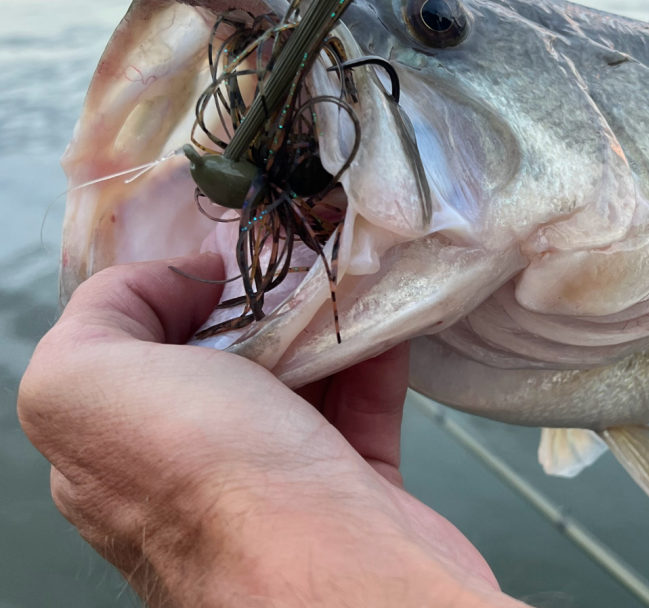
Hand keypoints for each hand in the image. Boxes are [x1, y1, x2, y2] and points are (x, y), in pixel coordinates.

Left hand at [18, 254, 522, 607]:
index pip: (124, 345)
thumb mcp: (85, 383)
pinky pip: (361, 401)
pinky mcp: (352, 485)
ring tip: (343, 263)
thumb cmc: (207, 477)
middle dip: (253, 296)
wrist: (337, 581)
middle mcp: (186, 465)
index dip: (166, 287)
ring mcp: (274, 479)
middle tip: (293, 251)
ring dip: (319, 316)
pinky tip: (385, 307)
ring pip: (293, 374)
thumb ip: (96, 315)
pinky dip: (372, 350)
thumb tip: (180, 283)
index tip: (220, 257)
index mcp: (111, 443)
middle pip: (216, 354)